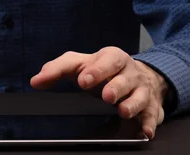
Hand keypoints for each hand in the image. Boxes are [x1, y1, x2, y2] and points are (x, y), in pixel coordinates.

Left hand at [30, 47, 168, 138]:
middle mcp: (129, 73)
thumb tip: (36, 81)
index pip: (105, 60)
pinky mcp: (151, 107)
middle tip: (106, 96)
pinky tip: (145, 132)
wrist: (139, 75)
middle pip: (124, 78)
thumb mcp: (80, 64)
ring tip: (123, 111)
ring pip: (140, 96)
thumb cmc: (103, 70)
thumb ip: (57, 70)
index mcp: (111, 58)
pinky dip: (150, 124)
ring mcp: (141, 90)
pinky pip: (152, 116)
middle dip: (116, 86)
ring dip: (132, 104)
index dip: (95, 70)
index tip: (83, 80)